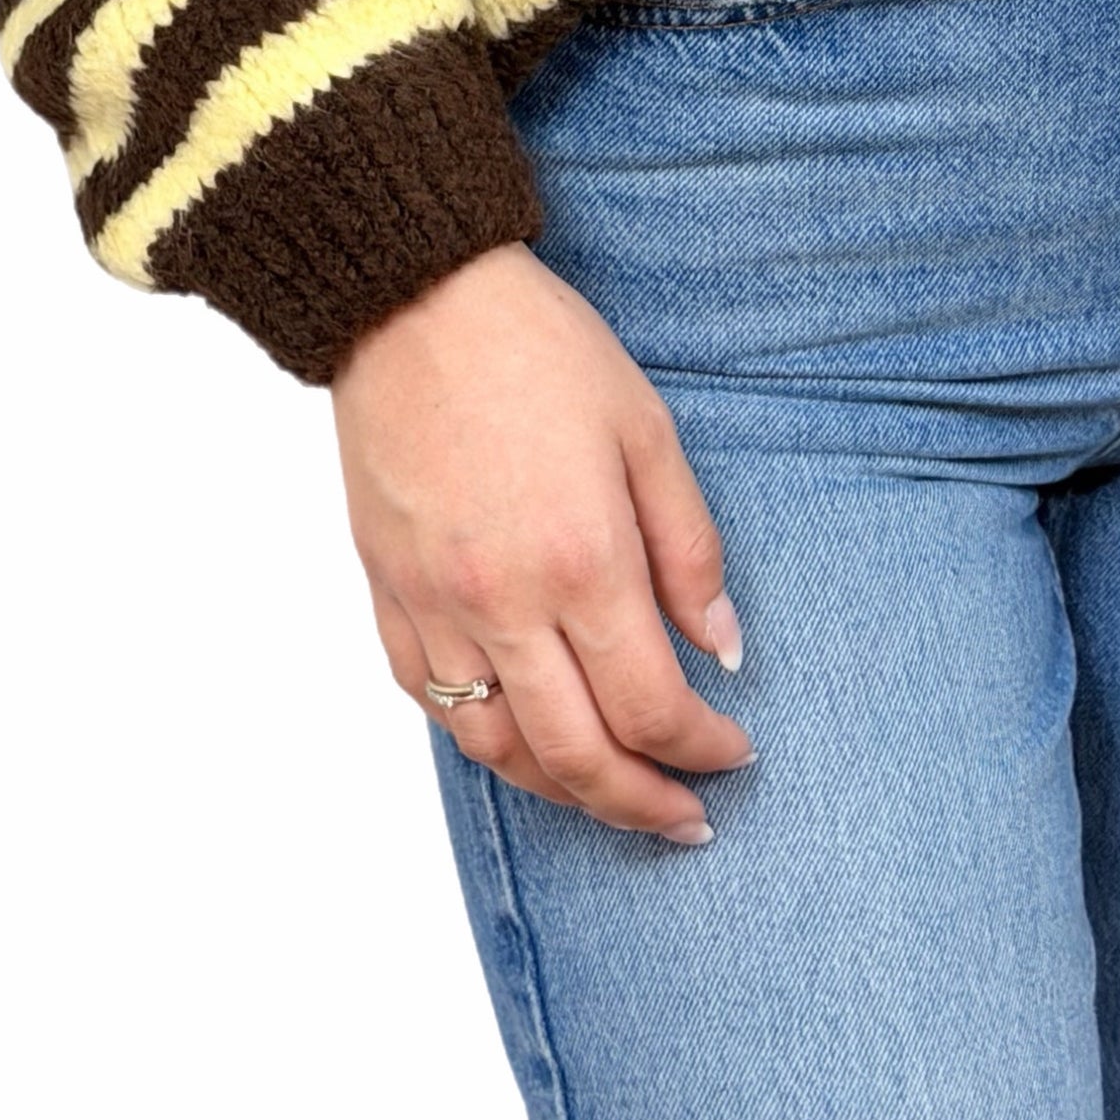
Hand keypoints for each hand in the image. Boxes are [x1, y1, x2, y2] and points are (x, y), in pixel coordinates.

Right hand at [331, 239, 755, 842]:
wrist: (411, 300)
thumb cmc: (536, 349)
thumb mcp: (646, 430)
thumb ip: (690, 548)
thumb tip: (721, 646)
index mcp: (583, 559)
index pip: (651, 705)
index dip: (700, 748)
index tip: (732, 752)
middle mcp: (503, 602)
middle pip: (577, 756)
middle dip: (642, 804)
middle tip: (686, 819)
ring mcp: (435, 605)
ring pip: (497, 748)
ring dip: (562, 791)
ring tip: (611, 796)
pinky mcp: (386, 592)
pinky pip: (429, 701)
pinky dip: (483, 740)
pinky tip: (522, 741)